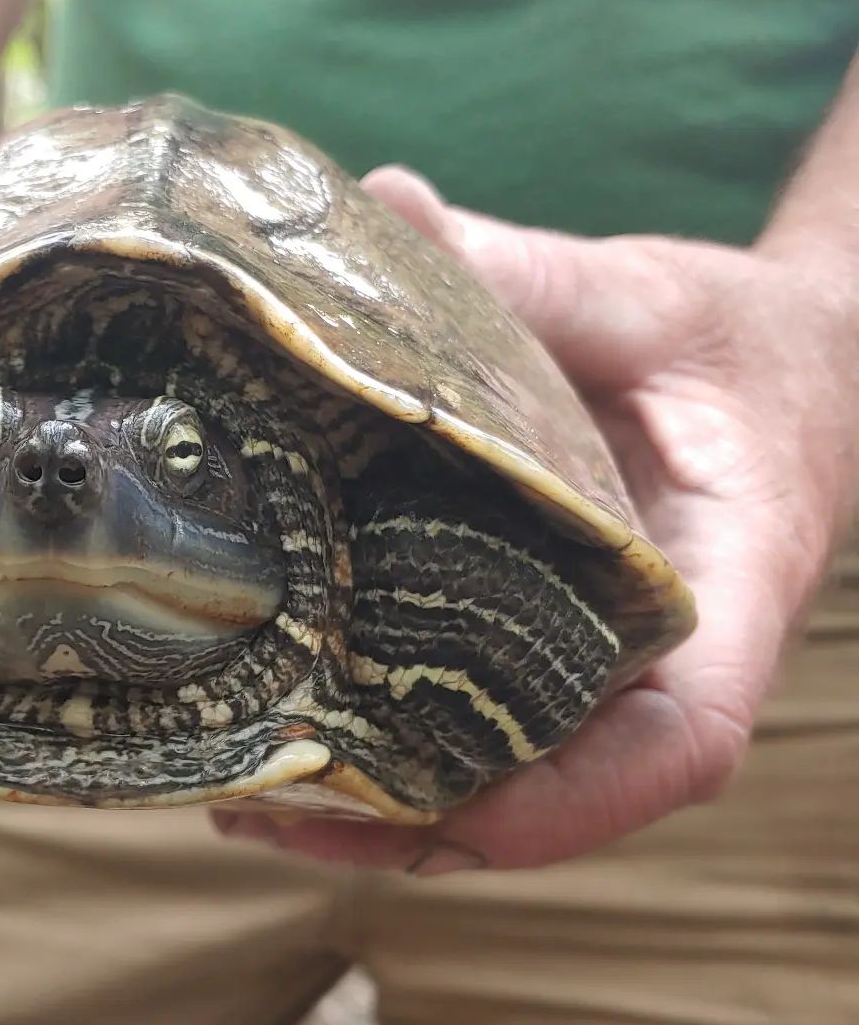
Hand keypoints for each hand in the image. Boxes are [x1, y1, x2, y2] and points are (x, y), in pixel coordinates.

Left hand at [215, 167, 858, 871]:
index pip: (677, 744)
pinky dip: (387, 736)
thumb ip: (528, 270)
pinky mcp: (549, 630)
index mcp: (725, 587)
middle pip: (553, 791)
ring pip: (503, 773)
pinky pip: (476, 708)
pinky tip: (277, 713)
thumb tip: (386, 202)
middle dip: (411, 821)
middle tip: (256, 802)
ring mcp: (602, 656)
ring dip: (379, 802)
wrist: (788, 364)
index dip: (564, 801)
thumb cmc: (736, 341)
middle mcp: (661, 656)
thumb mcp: (645, 297)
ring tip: (235, 787)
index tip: (436, 811)